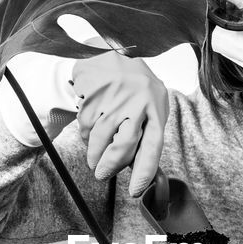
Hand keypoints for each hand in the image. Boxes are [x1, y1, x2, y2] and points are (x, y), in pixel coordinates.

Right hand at [73, 50, 168, 195]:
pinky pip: (86, 124)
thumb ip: (144, 135)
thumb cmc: (134, 88)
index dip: (143, 172)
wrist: (111, 52)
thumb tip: (136, 170)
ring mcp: (115, 96)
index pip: (152, 147)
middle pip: (123, 146)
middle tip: (101, 175)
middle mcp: (138, 102)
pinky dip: (85, 133)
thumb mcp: (149, 107)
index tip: (135, 191)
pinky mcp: (94, 90)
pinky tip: (90, 125)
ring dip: (93, 153)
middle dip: (109, 166)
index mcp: (156, 109)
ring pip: (100, 138)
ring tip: (93, 156)